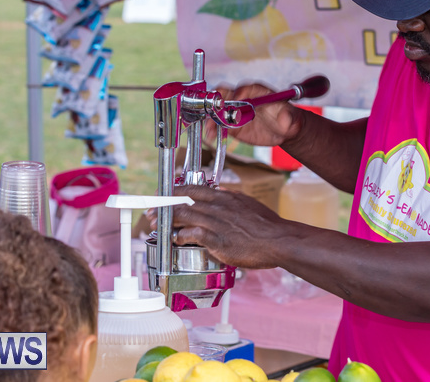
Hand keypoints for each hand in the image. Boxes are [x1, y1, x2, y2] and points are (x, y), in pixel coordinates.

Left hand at [145, 185, 290, 268]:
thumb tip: (219, 190)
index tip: (164, 194)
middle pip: (183, 201)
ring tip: (155, 224)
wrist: (278, 240)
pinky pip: (190, 234)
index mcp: (225, 196)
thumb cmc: (266, 225)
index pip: (193, 188)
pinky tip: (174, 239)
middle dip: (163, 206)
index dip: (175, 190)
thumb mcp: (247, 203)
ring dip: (165, 220)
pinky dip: (179, 236)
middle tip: (151, 210)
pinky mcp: (216, 239)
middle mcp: (217, 206)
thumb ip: (230, 197)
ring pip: (183, 216)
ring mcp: (215, 222)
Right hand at [205, 82, 304, 146]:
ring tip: (211, 128)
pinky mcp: (231, 123)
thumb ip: (288, 116)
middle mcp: (243, 98)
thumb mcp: (290, 117)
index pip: (247, 88)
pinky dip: (213, 128)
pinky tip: (212, 135)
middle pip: (225, 93)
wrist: (282, 130)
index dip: (241, 92)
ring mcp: (235, 110)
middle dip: (218, 99)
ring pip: (218, 108)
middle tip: (215, 110)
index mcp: (258, 91)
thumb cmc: (287, 118)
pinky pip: (219, 123)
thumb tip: (286, 116)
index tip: (238, 98)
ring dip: (212, 116)